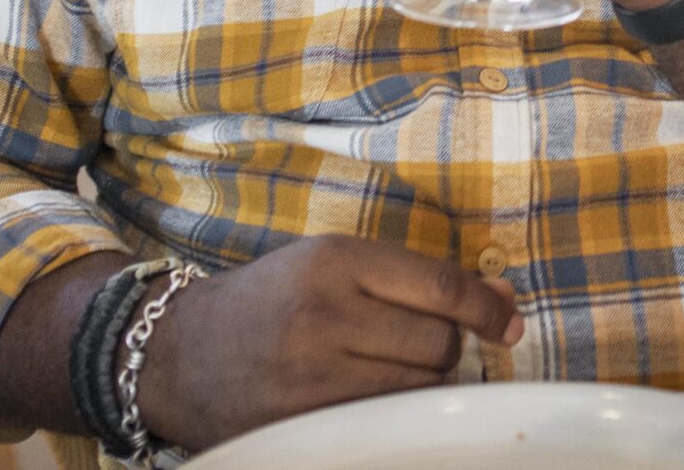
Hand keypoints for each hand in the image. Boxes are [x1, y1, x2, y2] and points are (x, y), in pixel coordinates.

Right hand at [134, 235, 522, 450]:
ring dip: (423, 385)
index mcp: (336, 259)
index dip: (488, 310)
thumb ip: (418, 280)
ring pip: (416, 388)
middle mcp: (324, 312)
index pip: (442, 289)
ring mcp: (309, 373)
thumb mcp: (335, 265)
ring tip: (391, 373)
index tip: (509, 325)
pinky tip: (377, 403)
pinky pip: (382, 423)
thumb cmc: (270, 300)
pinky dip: (396, 415)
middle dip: (447, 349)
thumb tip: (506, 304)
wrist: (174, 353)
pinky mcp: (298, 421)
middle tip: (420, 348)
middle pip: (437, 343)